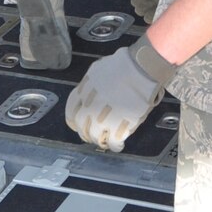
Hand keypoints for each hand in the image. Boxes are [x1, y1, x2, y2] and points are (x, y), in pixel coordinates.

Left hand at [66, 37, 176, 151]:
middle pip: (82, 127)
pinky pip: (113, 142)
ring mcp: (104, 117)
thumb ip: (89, 85)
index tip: (77, 124)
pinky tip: (117, 145)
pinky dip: (114, 146)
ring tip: (104, 141)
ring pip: (95, 137)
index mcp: (84, 92)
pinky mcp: (120, 125)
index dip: (74, 121)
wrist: (141, 68)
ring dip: (99, 141)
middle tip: (91, 135)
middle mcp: (91, 106)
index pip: (71, 112)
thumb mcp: (97, 70)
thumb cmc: (123, 65)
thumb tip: (88, 94)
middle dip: (85, 133)